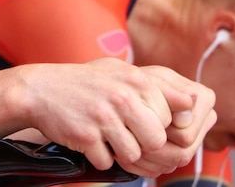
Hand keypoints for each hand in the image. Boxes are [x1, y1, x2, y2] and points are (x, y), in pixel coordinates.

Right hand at [15, 58, 215, 177]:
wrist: (39, 90)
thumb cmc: (86, 83)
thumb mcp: (121, 73)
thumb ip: (159, 86)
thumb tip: (194, 104)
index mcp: (137, 80)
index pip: (170, 119)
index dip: (155, 125)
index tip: (136, 120)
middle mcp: (123, 97)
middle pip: (155, 140)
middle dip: (141, 142)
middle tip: (122, 133)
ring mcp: (103, 117)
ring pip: (132, 155)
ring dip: (119, 152)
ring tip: (104, 135)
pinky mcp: (85, 136)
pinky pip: (106, 162)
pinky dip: (98, 157)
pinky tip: (88, 139)